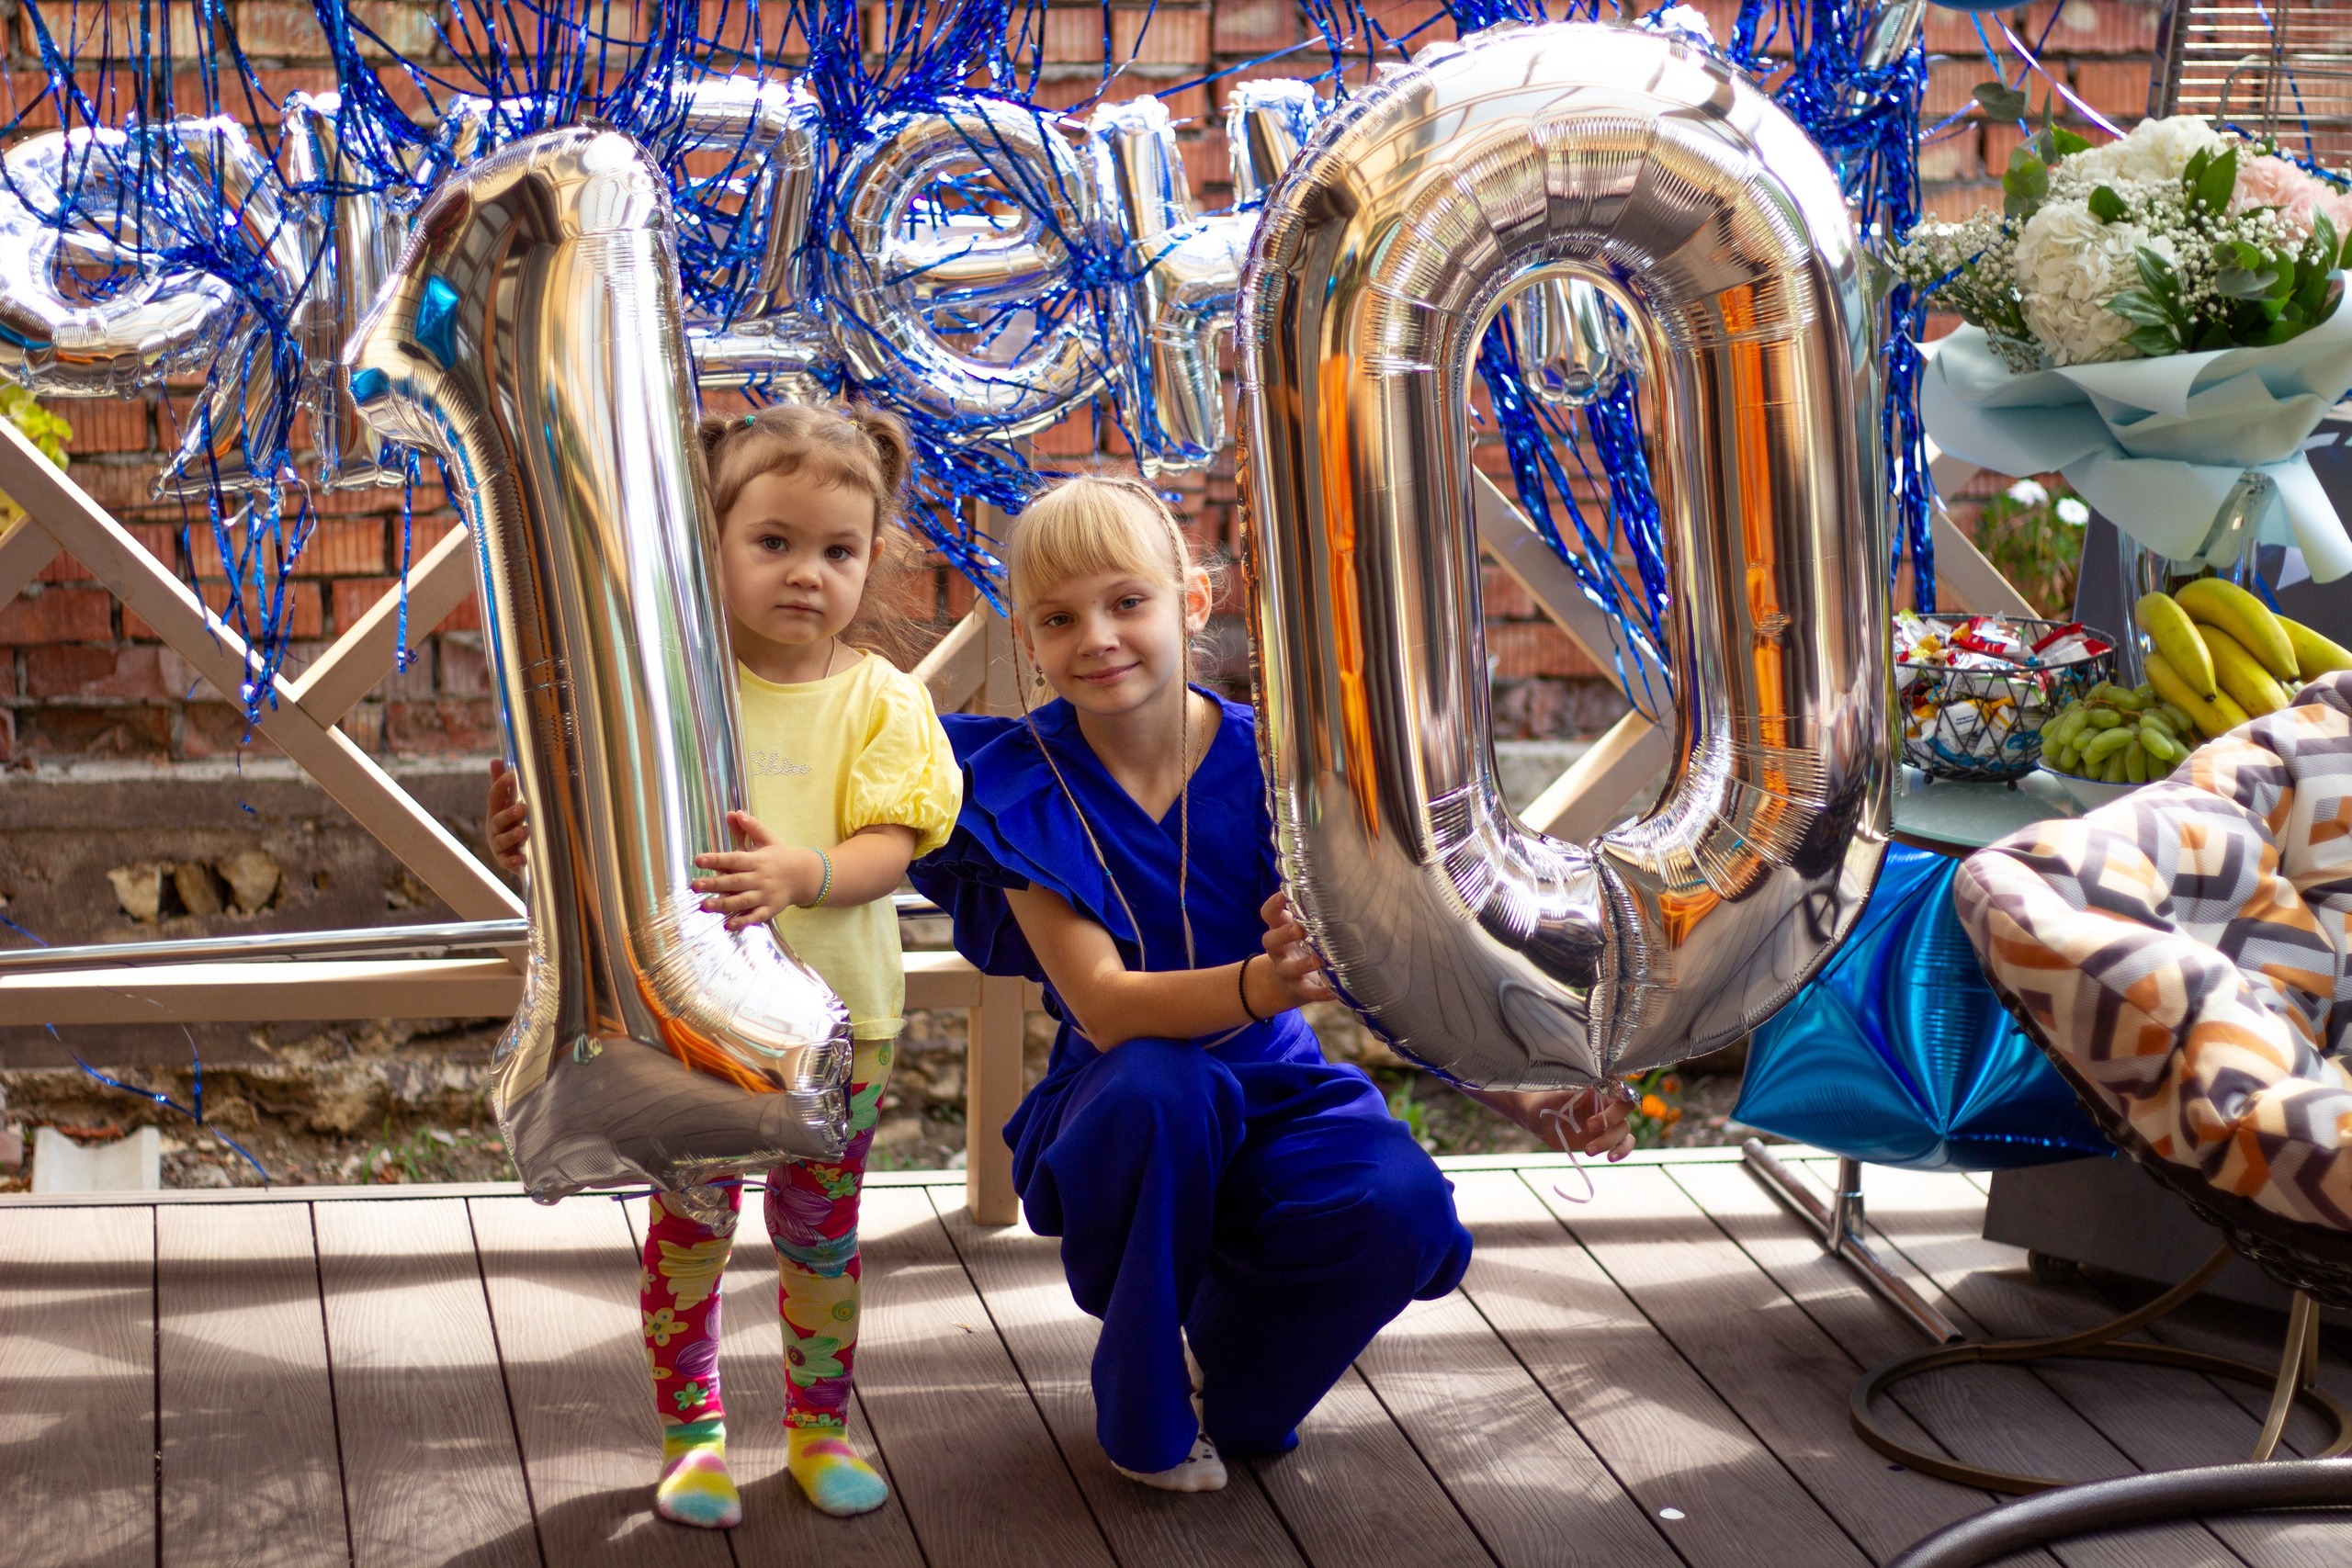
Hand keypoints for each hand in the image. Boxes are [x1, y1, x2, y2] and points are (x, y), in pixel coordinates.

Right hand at [486, 759, 528, 872]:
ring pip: (502, 840)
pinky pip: (506, 862)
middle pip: (498, 820)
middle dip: (509, 814)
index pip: (494, 797)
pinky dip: (512, 861)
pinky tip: (520, 859)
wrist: (511, 851)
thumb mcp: (506, 803)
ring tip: (523, 831)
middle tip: (522, 808)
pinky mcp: (505, 860)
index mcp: (496, 811)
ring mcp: (499, 845)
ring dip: (512, 836)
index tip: (509, 777)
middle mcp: (495, 828)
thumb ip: (502, 784)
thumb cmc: (509, 822)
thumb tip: (496, 759)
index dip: (499, 786)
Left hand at [691, 810, 821, 930]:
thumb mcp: (767, 839)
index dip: (716, 859)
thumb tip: (734, 813)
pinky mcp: (769, 909)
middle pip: (735, 882)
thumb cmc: (779, 857)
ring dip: (723, 904)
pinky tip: (728, 925)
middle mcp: (760, 878)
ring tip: (704, 906)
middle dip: (714, 884)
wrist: (804, 876)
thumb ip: (750, 827)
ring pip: (742, 901)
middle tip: (694, 885)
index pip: (734, 859)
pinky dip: (743, 922)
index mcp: (757, 860)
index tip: (698, 860)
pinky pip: (755, 917)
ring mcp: (765, 895)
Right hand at [1257, 891, 1331, 1004]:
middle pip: (1271, 941)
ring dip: (1301, 964)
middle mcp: (1279, 951)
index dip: (1273, 905)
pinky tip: (1333, 992)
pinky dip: (1319, 993)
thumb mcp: (1300, 926)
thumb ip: (1311, 911)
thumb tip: (1338, 883)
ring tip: (1317, 961)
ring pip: (1288, 969)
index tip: (1283, 895)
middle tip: (1298, 928)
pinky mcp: (1300, 989)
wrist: (1289, 981)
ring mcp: (1287, 971)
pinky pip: (1308, 992)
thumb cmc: (1301, 944)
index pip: (1269, 915)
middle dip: (1283, 934)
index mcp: (1279, 930)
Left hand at [1470, 1086, 1634, 1161]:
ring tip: (1590, 1152)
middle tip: (1587, 1128)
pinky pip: (1622, 1145)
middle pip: (1625, 1111)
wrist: (1532, 1116)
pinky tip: (1607, 1158)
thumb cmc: (1539, 1101)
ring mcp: (1607, 1121)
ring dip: (1613, 1143)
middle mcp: (1605, 1102)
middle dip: (1611, 1122)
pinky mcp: (1604, 1138)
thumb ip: (1566, 1095)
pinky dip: (1620, 1152)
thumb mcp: (1548, 1099)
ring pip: (1624, 1131)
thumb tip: (1585, 1088)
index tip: (1598, 1113)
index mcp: (1596, 1087)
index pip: (1620, 1088)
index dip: (1617, 1100)